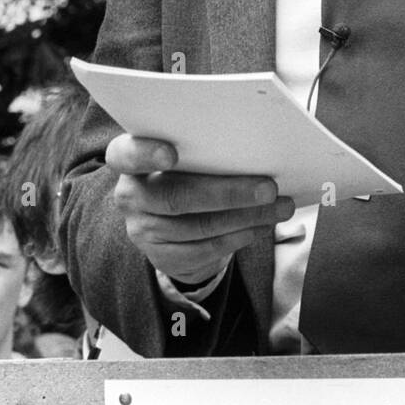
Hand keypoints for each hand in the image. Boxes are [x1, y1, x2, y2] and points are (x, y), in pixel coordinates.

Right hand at [107, 135, 294, 283]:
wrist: (171, 220)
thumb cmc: (186, 172)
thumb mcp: (186, 154)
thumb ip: (203, 148)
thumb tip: (255, 147)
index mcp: (129, 159)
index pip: (124, 154)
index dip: (145, 153)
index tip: (172, 154)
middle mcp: (130, 196)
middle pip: (176, 196)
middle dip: (228, 193)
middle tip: (268, 188)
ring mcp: (143, 230)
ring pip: (198, 226)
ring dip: (246, 217)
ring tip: (279, 207)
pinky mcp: (162, 256)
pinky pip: (204, 249)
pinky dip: (238, 237)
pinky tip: (261, 226)